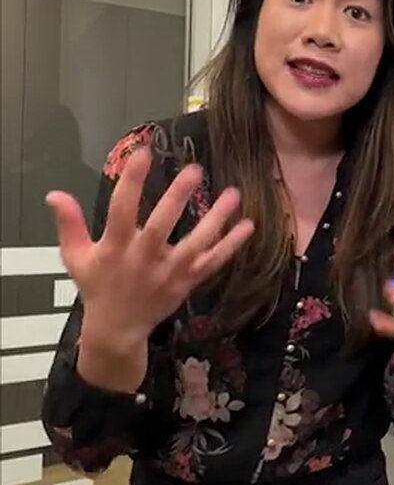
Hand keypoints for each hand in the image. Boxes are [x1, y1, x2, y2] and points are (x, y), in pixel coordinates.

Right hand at [47, 148, 253, 354]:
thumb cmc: (97, 287)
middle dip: (177, 198)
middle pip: (162, 226)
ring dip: (215, 219)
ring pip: (195, 244)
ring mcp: (169, 273)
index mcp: (114, 249)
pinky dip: (231, 246)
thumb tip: (55, 194)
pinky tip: (247, 225)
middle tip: (194, 170)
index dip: (131, 182)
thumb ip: (69, 224)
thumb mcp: (76, 257)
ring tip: (232, 193)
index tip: (143, 153)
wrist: (117, 331)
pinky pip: (212, 263)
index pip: (121, 211)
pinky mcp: (187, 282)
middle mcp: (143, 260)